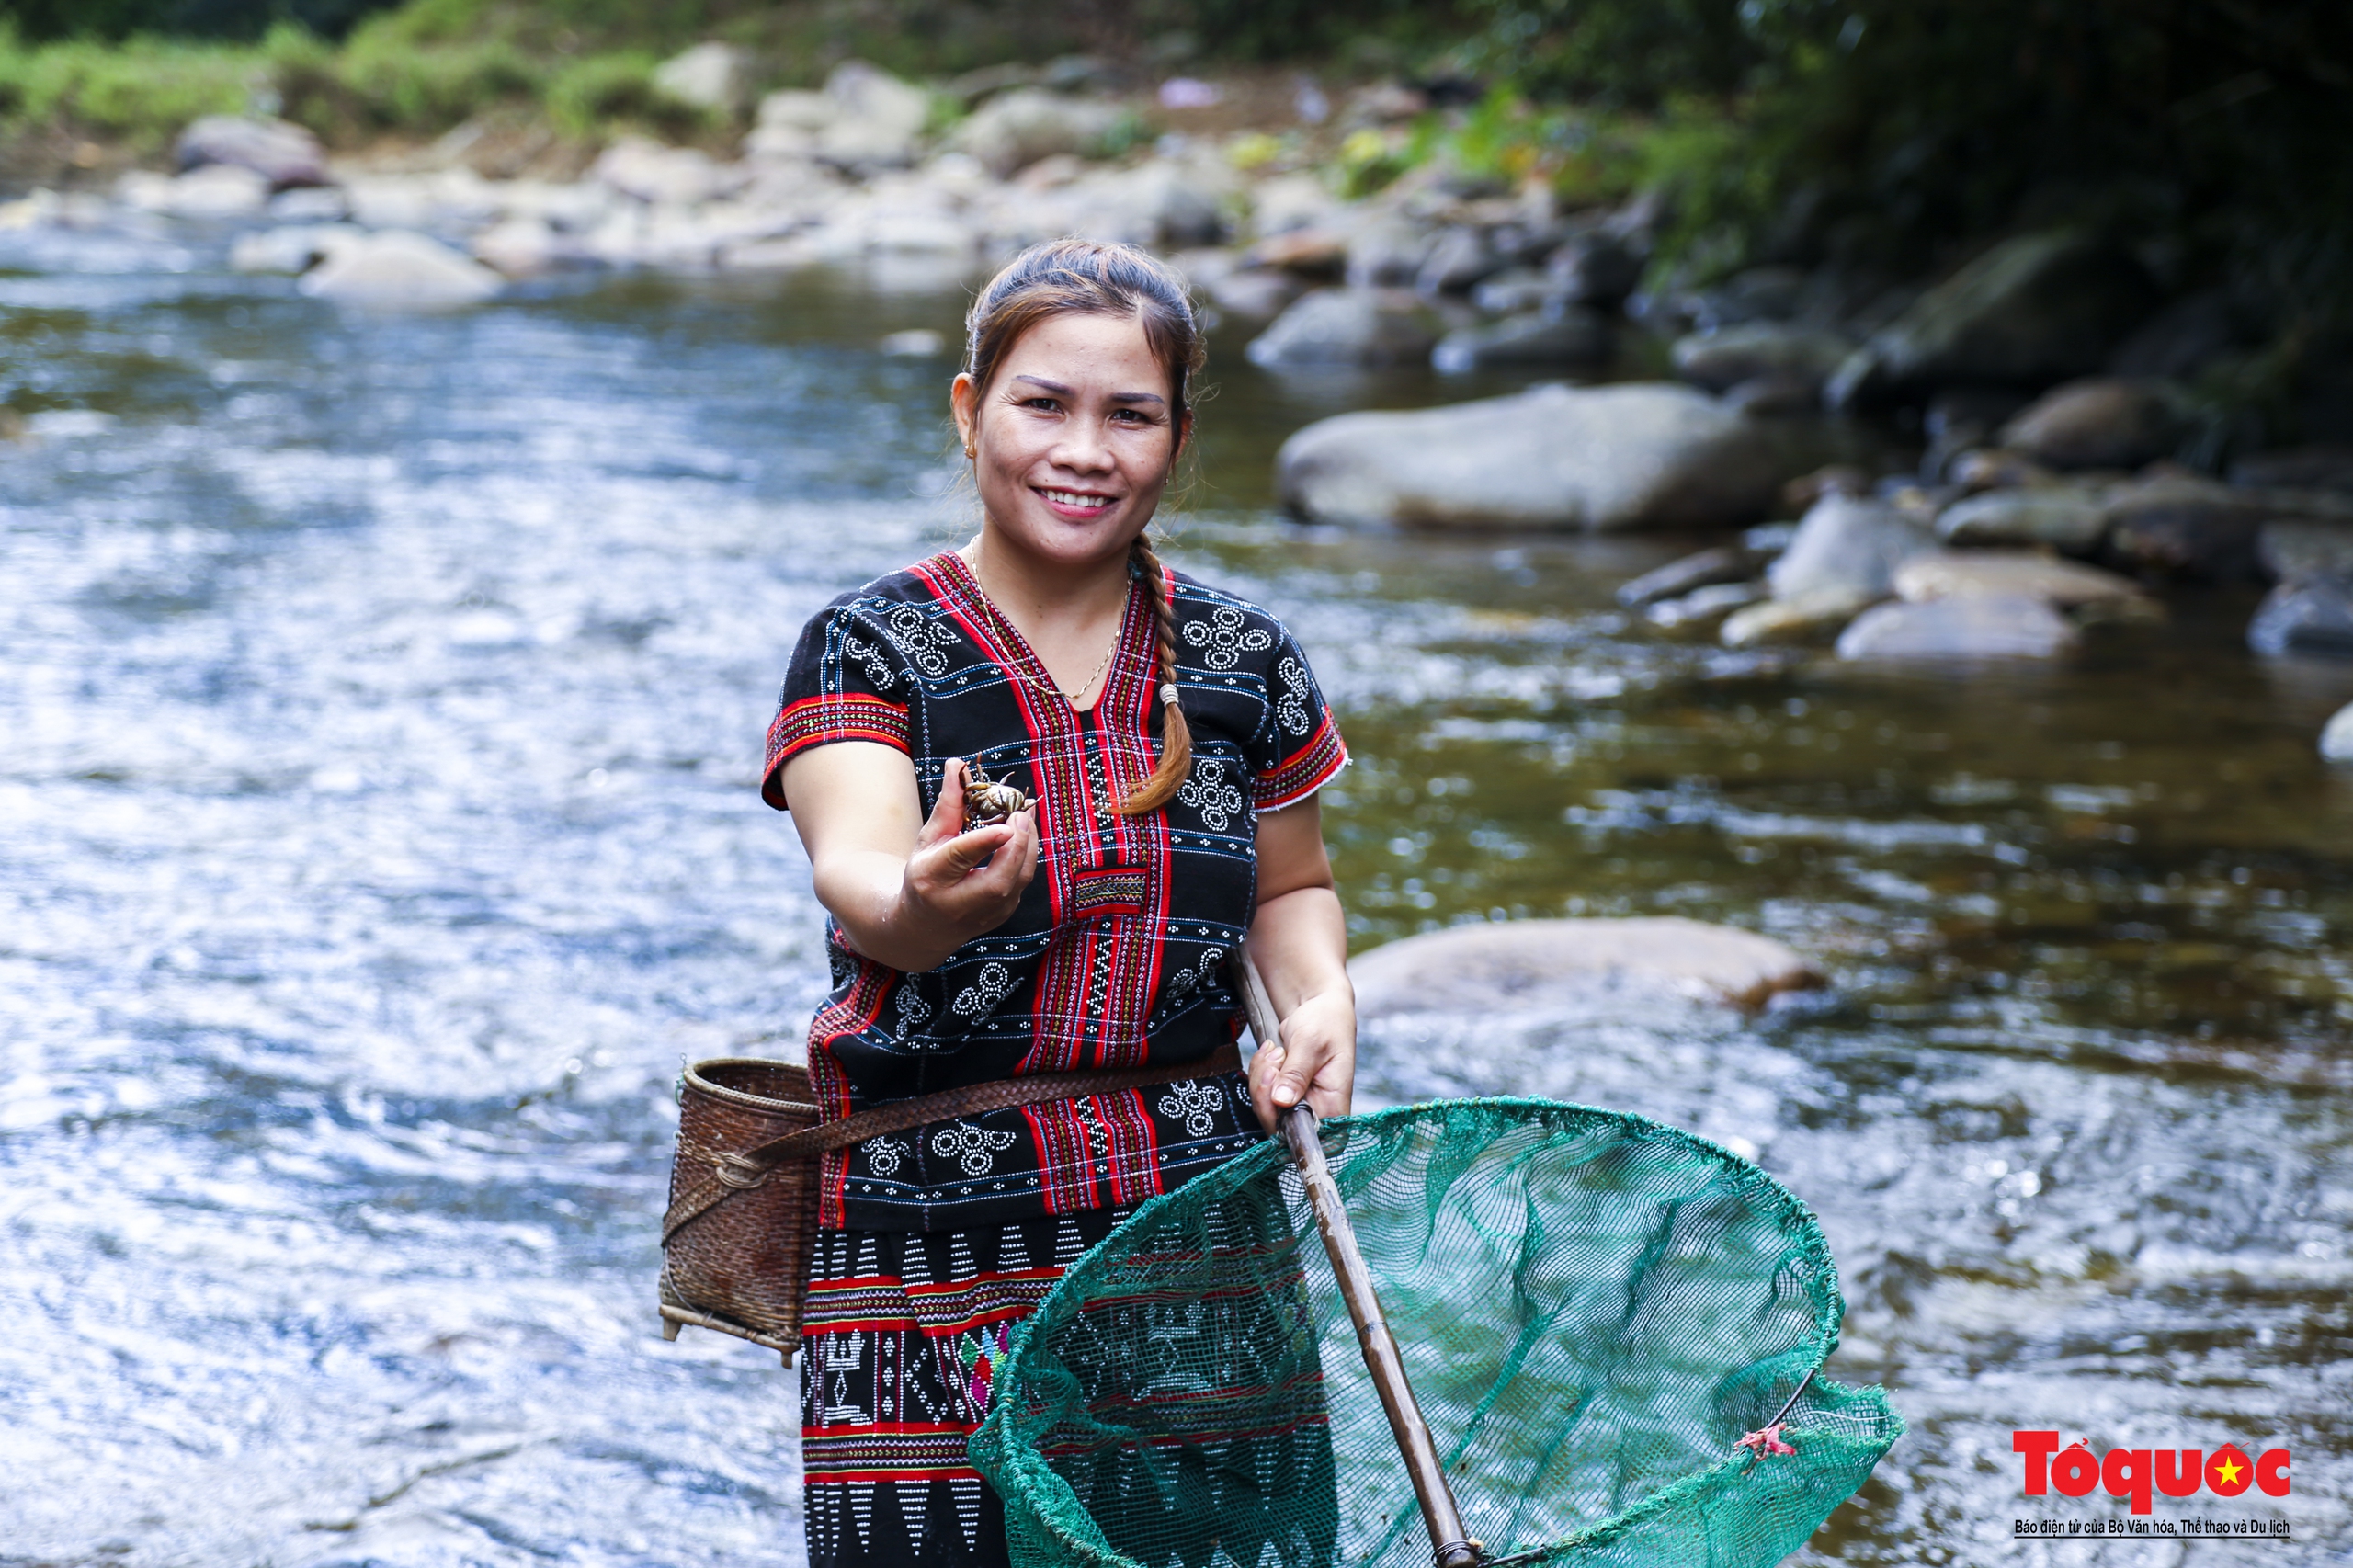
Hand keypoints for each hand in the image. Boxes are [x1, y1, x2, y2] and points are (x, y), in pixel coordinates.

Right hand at [896, 758, 1038, 952]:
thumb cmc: (927, 873)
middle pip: (997, 881)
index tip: (1006, 825)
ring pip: (1017, 883)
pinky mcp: (1002, 916)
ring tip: (1025, 815)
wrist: (926, 925)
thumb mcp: (929, 839)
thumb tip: (957, 763)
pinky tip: (1025, 832)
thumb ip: (948, 804)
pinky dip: (1027, 855)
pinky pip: (1022, 883)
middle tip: (1021, 814)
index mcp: (931, 879)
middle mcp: (957, 903)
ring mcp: (983, 915)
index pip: (959, 859)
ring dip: (1027, 847)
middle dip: (1016, 847)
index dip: (984, 842)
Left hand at [1248, 986, 1353, 1132]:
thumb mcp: (1312, 1044)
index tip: (1277, 1092)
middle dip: (1265, 1092)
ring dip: (1261, 1078)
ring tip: (1277, 1052)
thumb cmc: (1326, 1023)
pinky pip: (1260, 1097)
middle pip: (1278, 1128)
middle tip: (1275, 1059)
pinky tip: (1271, 1055)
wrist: (1319, 1008)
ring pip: (1265, 1111)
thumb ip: (1296, 1073)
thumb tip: (1282, 1101)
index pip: (1307, 1140)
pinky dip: (1259, 1074)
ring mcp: (1298, 1107)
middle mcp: (1318, 1115)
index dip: (1284, 1124)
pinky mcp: (1283, 1098)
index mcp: (1334, 1110)